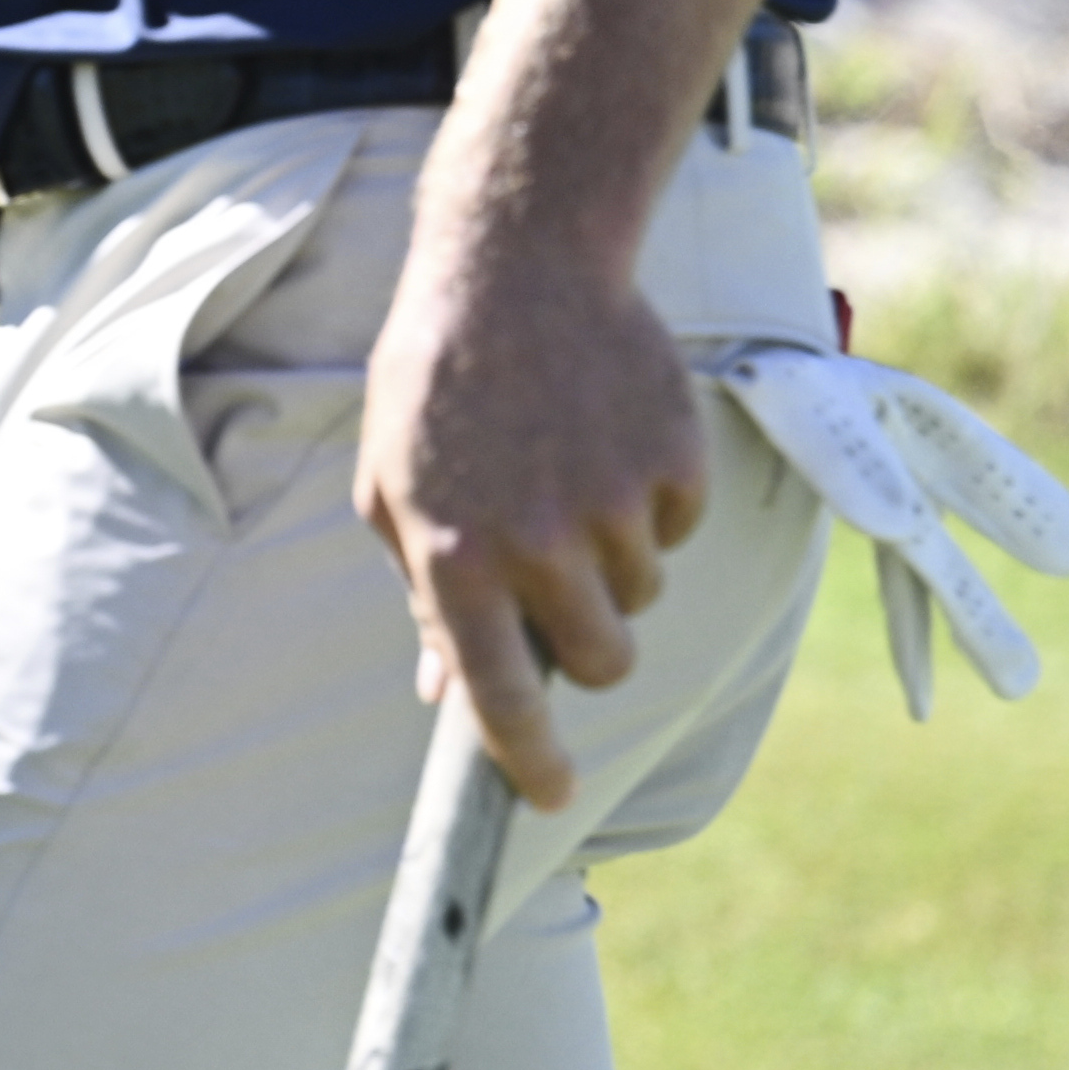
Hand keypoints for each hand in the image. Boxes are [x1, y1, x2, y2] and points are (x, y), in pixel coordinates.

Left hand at [358, 237, 709, 811]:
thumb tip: (442, 694)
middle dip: (589, 646)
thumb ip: (421, 594)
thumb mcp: (390, 489)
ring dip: (612, 562)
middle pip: (602, 662)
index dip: (529, 762)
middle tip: (559, 589)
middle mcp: (537, 543)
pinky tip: (604, 438)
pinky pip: (678, 528)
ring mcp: (613, 506)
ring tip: (563, 475)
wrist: (516, 271)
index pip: (500, 695)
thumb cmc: (434, 385)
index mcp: (454, 555)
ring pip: (641, 595)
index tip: (551, 798)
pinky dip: (650, 501)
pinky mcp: (674, 466)